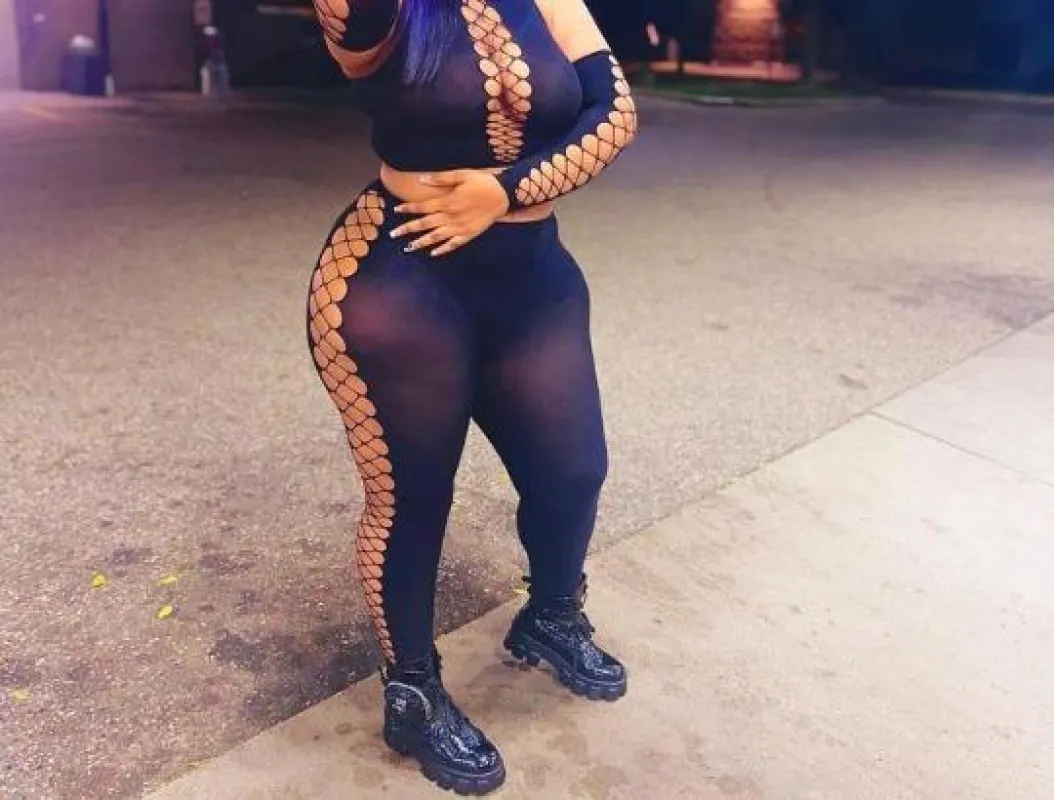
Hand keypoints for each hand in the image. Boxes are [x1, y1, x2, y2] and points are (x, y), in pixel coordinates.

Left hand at [390, 170, 509, 256]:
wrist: (503, 195)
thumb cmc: (482, 182)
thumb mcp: (461, 174)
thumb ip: (441, 178)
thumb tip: (421, 180)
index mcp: (447, 201)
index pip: (423, 206)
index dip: (408, 208)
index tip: (396, 210)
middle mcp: (451, 216)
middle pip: (425, 224)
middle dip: (407, 229)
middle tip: (393, 234)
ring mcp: (459, 228)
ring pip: (436, 237)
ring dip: (420, 242)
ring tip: (407, 248)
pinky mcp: (469, 234)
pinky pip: (453, 244)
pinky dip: (442, 249)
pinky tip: (433, 253)